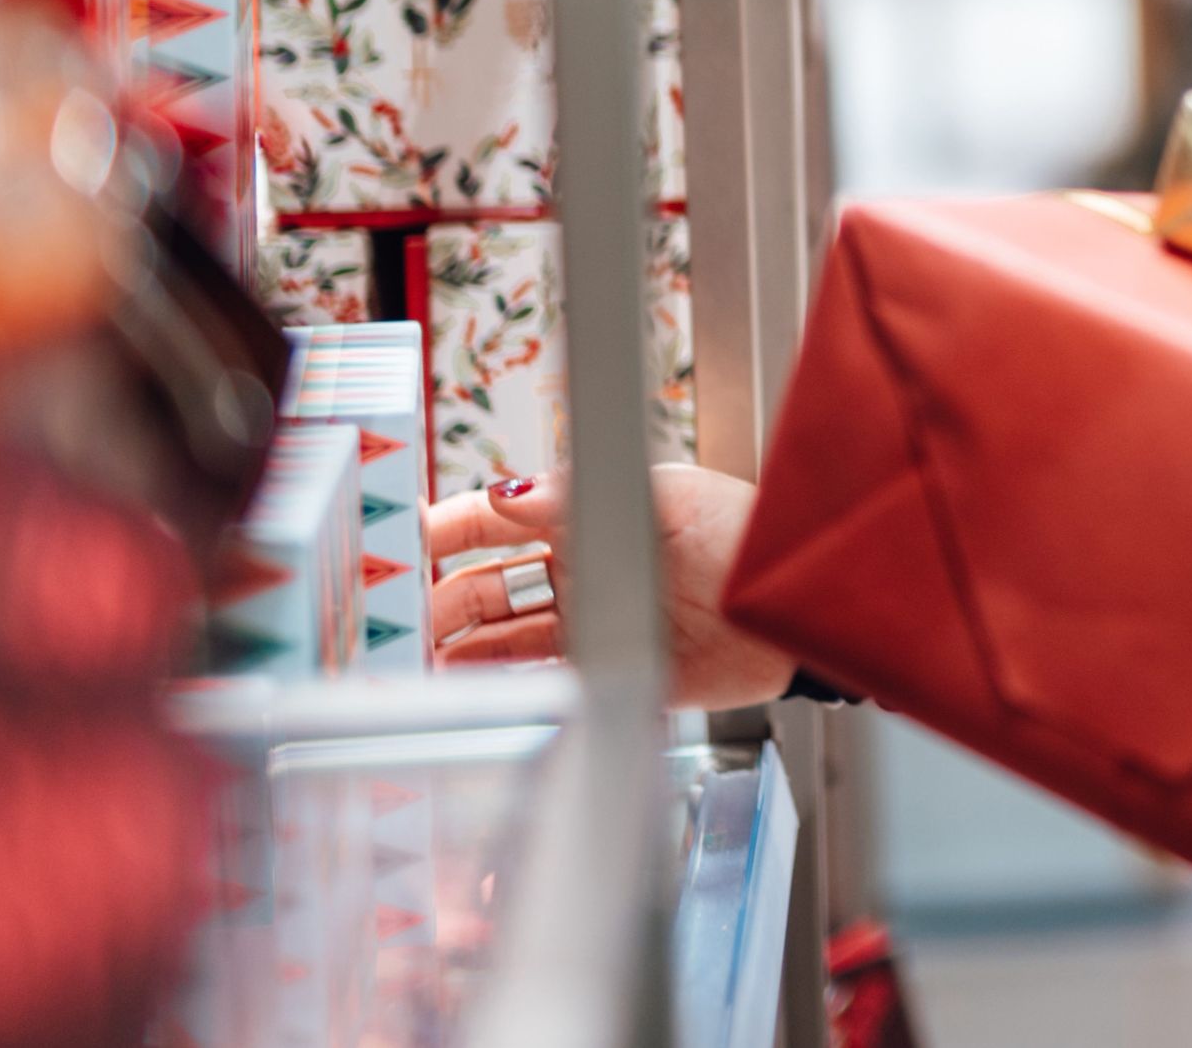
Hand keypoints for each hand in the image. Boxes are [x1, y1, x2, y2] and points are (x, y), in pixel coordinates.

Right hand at [426, 463, 794, 710]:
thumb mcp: (663, 496)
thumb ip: (580, 496)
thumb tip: (506, 493)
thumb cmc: (743, 533)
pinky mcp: (612, 676)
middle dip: (438, 601)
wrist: (797, 604)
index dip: (448, 530)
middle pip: (487, 587)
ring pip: (503, 642)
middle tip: (394, 623)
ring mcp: (593, 626)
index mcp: (590, 517)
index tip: (401, 543)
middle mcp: (583, 572)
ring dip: (457, 653)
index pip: (498, 521)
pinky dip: (501, 693)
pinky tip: (465, 698)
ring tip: (411, 669)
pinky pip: (542, 687)